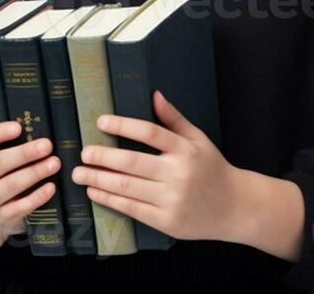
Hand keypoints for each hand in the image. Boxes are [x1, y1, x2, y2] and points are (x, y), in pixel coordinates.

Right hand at [0, 120, 61, 239]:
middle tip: (48, 144)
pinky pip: (20, 208)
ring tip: (55, 163)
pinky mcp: (1, 217)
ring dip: (35, 173)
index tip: (19, 126)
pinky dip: (37, 198)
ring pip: (10, 186)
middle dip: (24, 154)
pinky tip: (51, 187)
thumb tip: (18, 111)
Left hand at [72, 89, 240, 242]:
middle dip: (102, 157)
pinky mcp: (166, 221)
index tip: (100, 121)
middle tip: (83, 152)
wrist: (234, 207)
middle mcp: (178, 174)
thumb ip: (174, 119)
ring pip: (127, 187)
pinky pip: (132, 209)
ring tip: (79, 173)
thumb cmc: (212, 169)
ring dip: (99, 179)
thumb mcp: (198, 139)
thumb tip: (154, 94)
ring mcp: (172, 199)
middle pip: (132, 162)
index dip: (123, 125)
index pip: (149, 132)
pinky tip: (95, 192)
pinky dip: (110, 200)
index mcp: (185, 149)